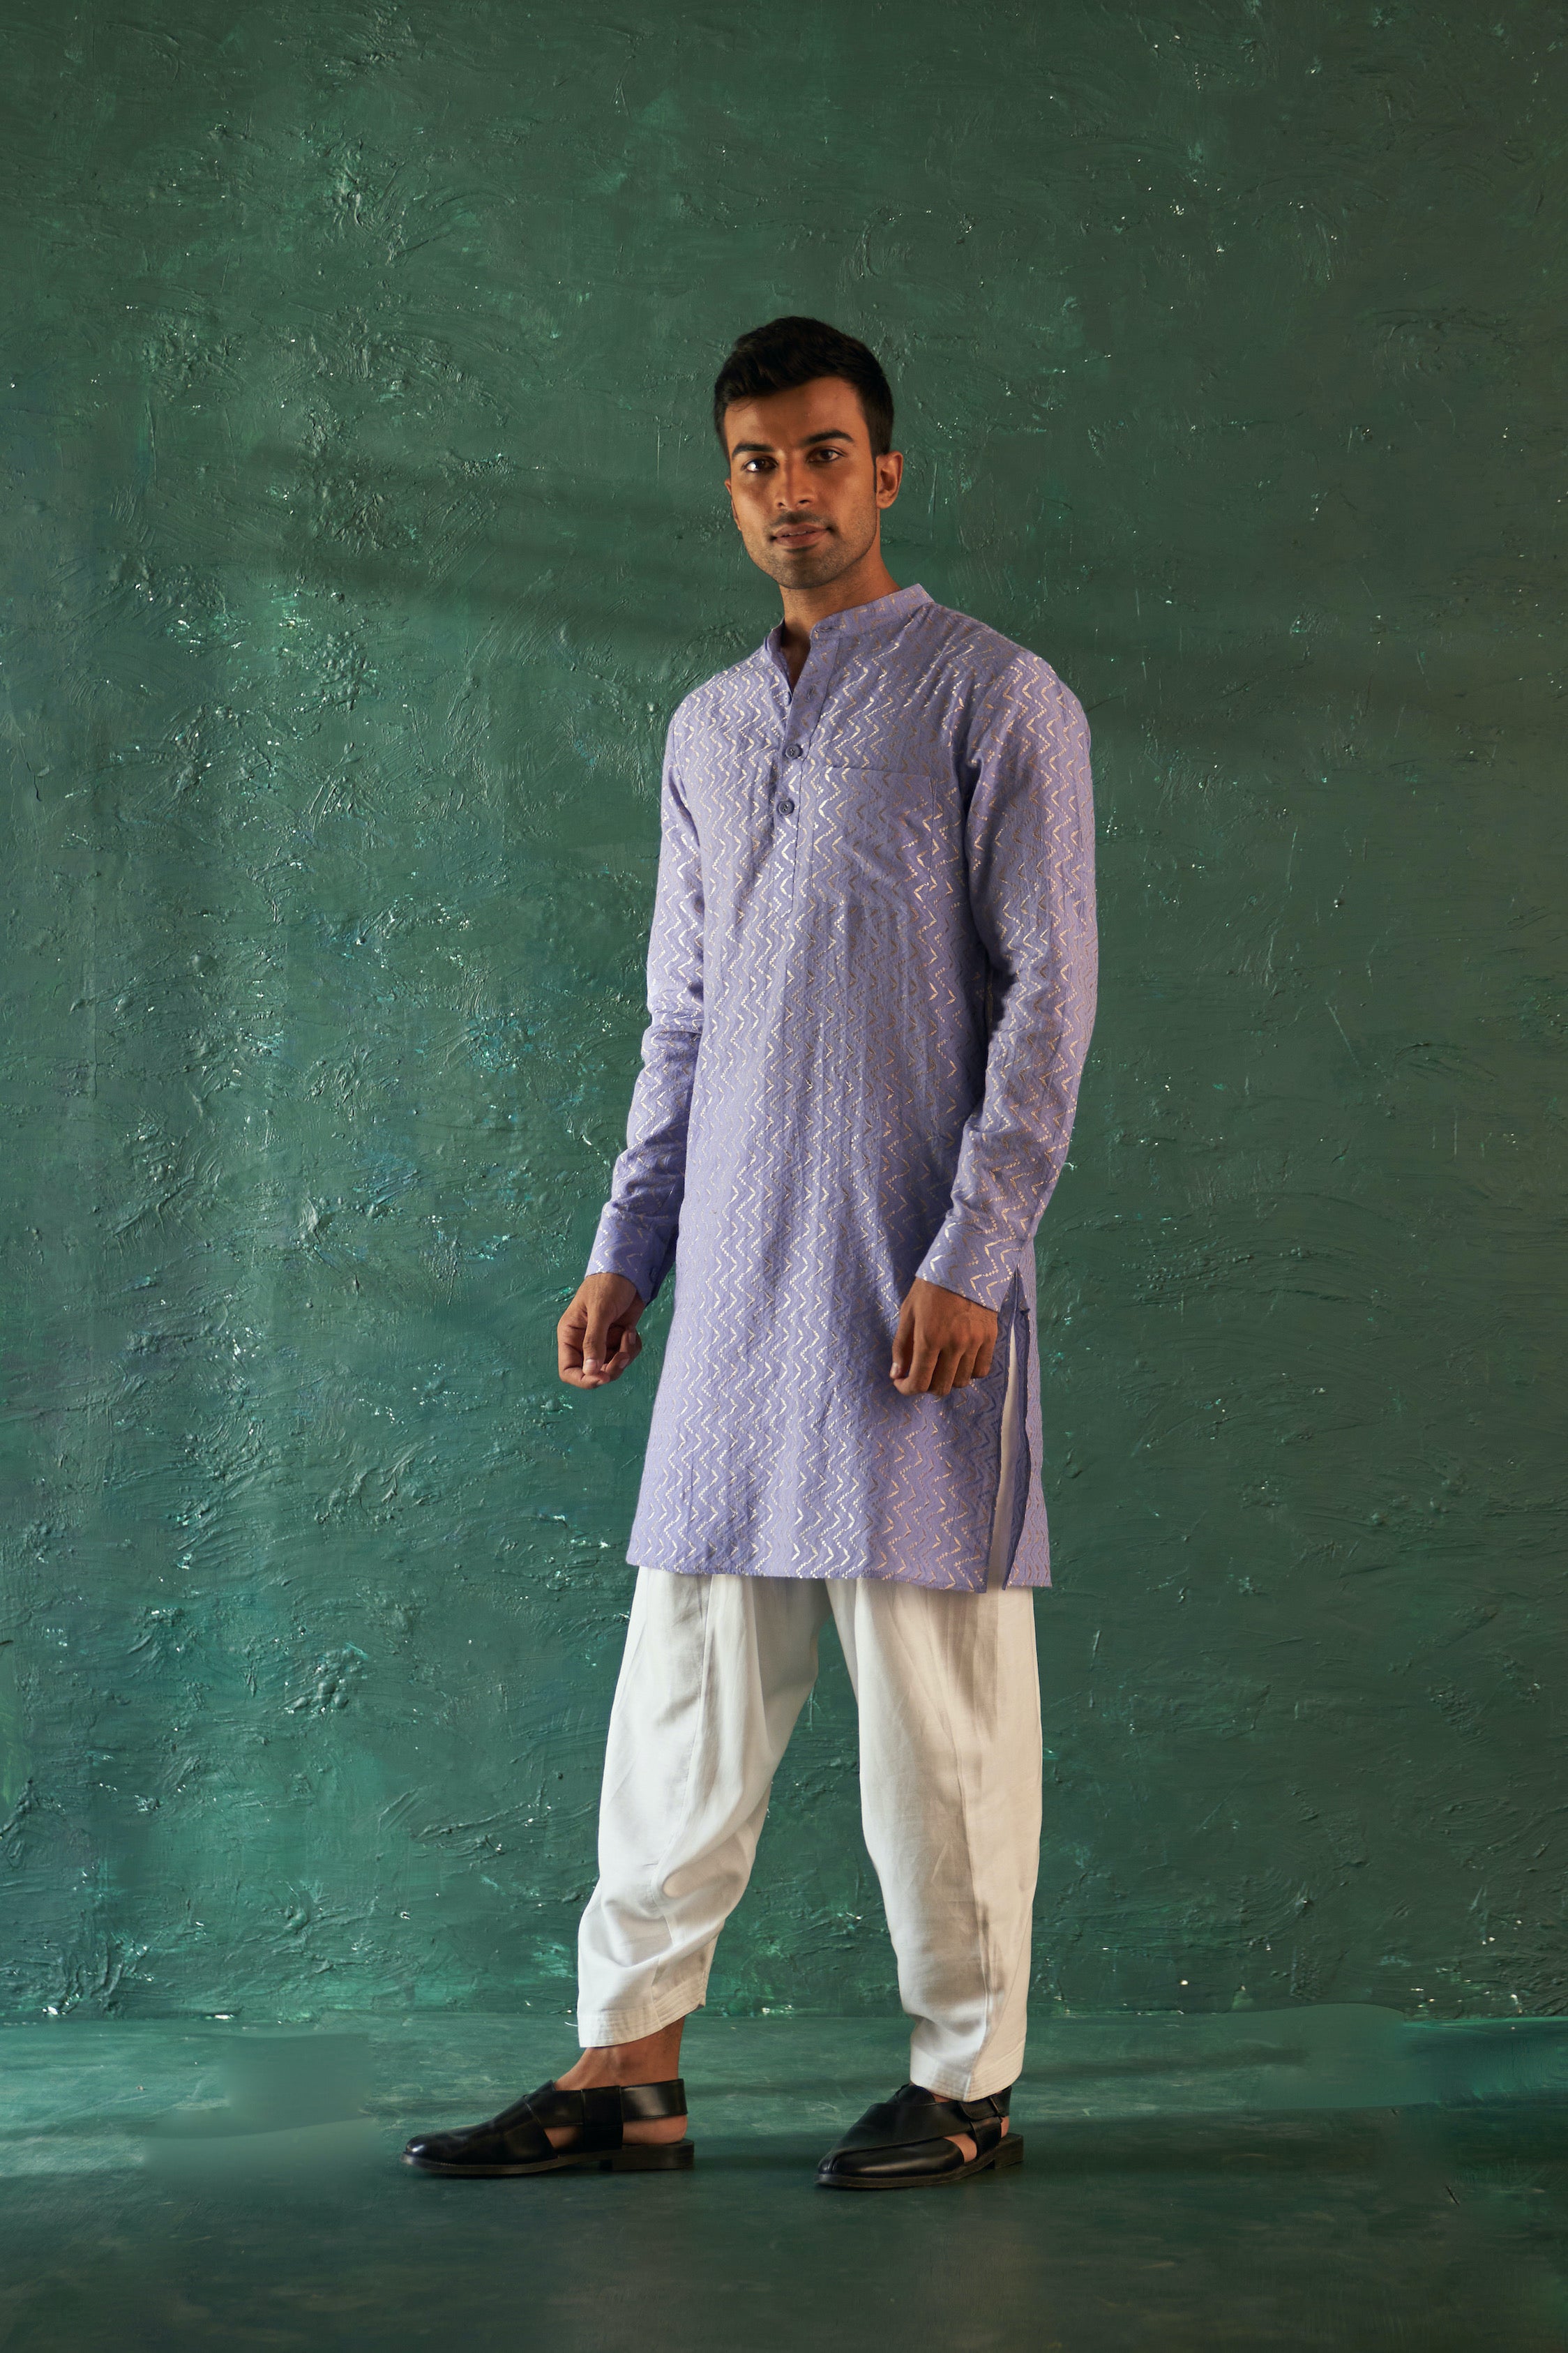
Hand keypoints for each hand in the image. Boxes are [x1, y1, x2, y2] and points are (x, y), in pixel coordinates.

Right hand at [558, 1272, 645, 1388]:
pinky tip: (631, 1330)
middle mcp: (583, 1343)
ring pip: (613, 1366)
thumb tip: (591, 1371)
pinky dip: (632, 1347)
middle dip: (611, 1368)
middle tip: (623, 1356)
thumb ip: (594, 1341)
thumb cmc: (608, 1284)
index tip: (602, 1378)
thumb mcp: (600, 1311)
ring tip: (629, 1334)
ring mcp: (603, 1342)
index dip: (583, 1379)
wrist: (630, 1271)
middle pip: (594, 1373)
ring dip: (625, 1355)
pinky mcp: (619, 1339)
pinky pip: (626, 1356)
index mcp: (570, 1336)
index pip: (568, 1370)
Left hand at [889, 1278, 997, 1397]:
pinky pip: (981, 1370)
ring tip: (940, 1366)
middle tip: (920, 1373)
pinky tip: (959, 1361)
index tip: (902, 1383)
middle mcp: (954, 1344)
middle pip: (941, 1387)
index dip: (907, 1389)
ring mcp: (975, 1342)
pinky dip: (969, 1372)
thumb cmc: (931, 1286)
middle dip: (926, 1386)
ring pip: (961, 1382)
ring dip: (947, 1379)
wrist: (965, 1264)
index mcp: (929, 1337)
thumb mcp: (908, 1312)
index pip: (919, 1381)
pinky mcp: (990, 1338)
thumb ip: (901, 1346)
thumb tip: (896, 1374)